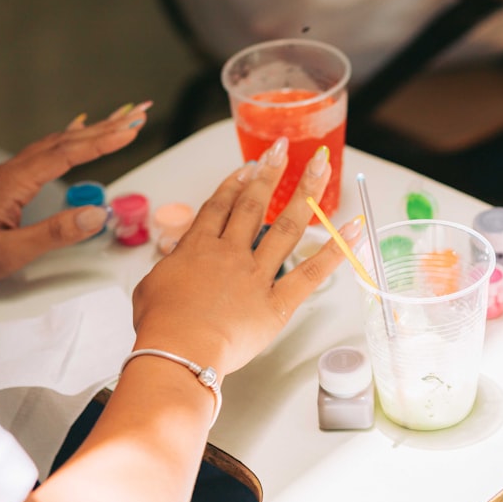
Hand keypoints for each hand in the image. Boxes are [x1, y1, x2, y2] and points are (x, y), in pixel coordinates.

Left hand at [0, 102, 150, 290]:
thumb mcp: (10, 252)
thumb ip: (55, 233)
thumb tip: (96, 214)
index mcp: (14, 182)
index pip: (67, 154)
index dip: (103, 142)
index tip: (132, 130)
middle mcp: (12, 171)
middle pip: (67, 140)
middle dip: (106, 127)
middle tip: (139, 114)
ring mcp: (9, 174)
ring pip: (57, 142)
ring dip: (92, 131)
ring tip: (120, 120)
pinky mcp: (7, 182)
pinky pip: (45, 150)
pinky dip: (69, 138)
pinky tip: (76, 131)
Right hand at [131, 139, 362, 376]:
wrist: (178, 350)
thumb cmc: (160, 326)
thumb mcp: (150, 287)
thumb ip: (168, 268)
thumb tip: (175, 265)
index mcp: (197, 248)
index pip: (219, 207)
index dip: (234, 183)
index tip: (248, 168)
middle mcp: (230, 254)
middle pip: (252, 204)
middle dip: (269, 173)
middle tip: (282, 150)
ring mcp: (256, 275)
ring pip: (284, 226)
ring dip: (304, 193)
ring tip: (320, 166)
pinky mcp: (277, 303)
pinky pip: (310, 273)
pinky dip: (335, 251)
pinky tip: (352, 230)